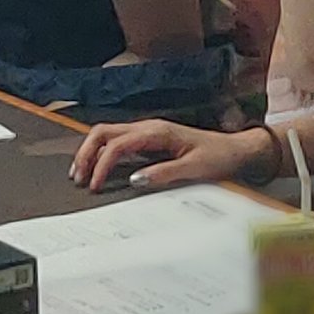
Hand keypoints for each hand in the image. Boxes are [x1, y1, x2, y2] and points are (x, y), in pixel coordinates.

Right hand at [70, 119, 274, 192]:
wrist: (236, 150)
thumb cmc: (218, 157)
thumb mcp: (194, 169)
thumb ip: (164, 173)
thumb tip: (135, 179)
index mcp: (157, 132)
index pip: (117, 145)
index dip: (102, 165)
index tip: (95, 185)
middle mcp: (149, 128)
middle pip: (104, 132)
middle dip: (86, 152)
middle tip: (78, 177)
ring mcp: (148, 132)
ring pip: (108, 134)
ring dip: (91, 152)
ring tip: (82, 174)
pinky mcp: (150, 140)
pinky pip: (118, 142)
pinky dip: (102, 153)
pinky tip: (99, 168)